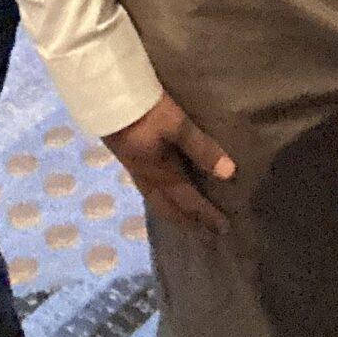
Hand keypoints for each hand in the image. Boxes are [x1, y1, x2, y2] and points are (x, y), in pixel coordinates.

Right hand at [104, 89, 237, 233]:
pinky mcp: (130, 160)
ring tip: (186, 220)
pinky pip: (149, 190)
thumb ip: (202, 148)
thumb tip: (229, 173)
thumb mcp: (177, 126)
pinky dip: (162, 199)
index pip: (189, 202)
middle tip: (206, 234)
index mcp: (162, 176)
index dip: (206, 216)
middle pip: (171, 209)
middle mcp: (149, 180)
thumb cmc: (146, 113)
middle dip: (189, 222)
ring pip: (158, 202)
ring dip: (174, 213)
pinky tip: (163, 191)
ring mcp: (137, 171)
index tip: (223, 230)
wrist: (107, 102)